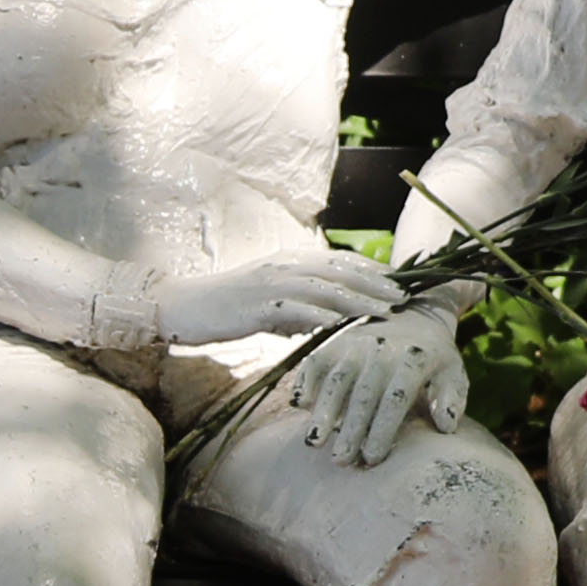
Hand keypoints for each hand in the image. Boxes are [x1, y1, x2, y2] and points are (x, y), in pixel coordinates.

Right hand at [158, 244, 400, 352]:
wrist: (180, 307)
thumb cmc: (223, 308)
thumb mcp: (267, 304)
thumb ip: (295, 308)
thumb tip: (321, 322)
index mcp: (288, 261)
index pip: (339, 262)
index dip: (371, 271)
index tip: (400, 283)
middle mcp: (284, 265)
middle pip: (340, 271)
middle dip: (376, 283)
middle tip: (406, 297)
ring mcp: (271, 282)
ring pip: (325, 287)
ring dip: (360, 298)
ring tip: (387, 311)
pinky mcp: (257, 303)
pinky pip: (297, 307)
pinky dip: (323, 314)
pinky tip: (344, 324)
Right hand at [287, 296, 467, 463]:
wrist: (412, 317)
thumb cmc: (433, 359)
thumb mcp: (453, 373)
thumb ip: (452, 399)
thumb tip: (446, 425)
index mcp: (414, 359)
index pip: (395, 399)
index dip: (383, 429)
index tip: (373, 458)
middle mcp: (382, 349)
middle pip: (363, 394)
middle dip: (351, 430)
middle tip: (342, 461)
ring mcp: (354, 344)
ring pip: (336, 380)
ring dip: (324, 412)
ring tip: (315, 442)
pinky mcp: (334, 343)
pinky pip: (315, 363)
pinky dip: (306, 383)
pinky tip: (301, 407)